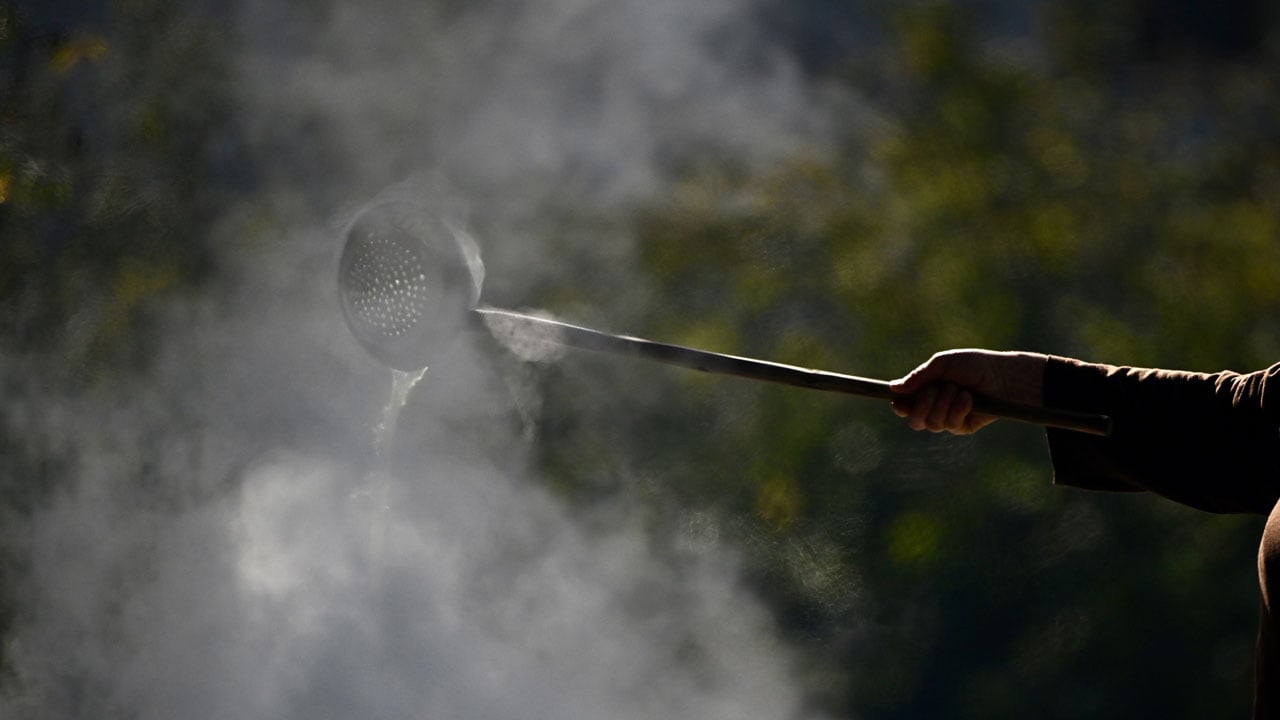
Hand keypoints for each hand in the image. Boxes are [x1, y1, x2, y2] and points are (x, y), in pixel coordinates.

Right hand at [889, 350, 1047, 434]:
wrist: (1002, 375)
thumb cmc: (973, 365)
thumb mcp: (942, 364)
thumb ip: (918, 377)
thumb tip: (894, 388)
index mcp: (925, 391)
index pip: (904, 406)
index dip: (900, 406)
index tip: (901, 401)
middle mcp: (934, 408)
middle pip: (915, 420)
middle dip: (924, 404)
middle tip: (937, 388)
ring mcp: (948, 419)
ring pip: (932, 423)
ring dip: (944, 403)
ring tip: (959, 390)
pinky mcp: (963, 427)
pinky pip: (951, 425)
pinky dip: (958, 409)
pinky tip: (969, 399)